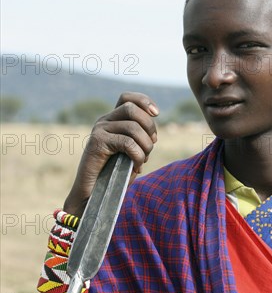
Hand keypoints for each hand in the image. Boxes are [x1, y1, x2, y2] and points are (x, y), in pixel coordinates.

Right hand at [63, 92, 158, 215]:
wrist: (93, 194)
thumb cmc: (114, 176)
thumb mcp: (130, 153)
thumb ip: (140, 140)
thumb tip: (154, 134)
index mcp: (112, 121)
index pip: (127, 98)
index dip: (144, 101)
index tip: (156, 114)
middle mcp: (104, 121)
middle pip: (133, 109)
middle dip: (150, 127)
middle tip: (151, 145)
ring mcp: (99, 130)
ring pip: (133, 127)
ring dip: (146, 146)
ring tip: (143, 160)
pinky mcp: (97, 143)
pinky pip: (127, 142)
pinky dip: (138, 156)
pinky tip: (136, 167)